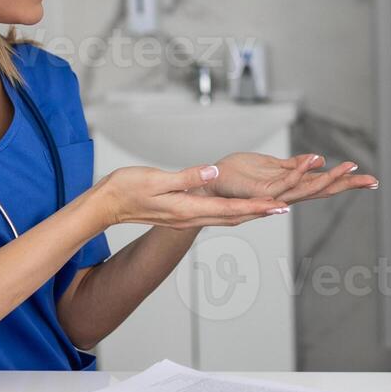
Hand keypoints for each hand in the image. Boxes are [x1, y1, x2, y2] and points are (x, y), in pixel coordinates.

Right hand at [97, 165, 288, 229]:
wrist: (106, 205)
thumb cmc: (126, 188)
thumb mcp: (156, 178)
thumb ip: (187, 176)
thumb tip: (213, 172)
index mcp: (186, 209)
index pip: (229, 208)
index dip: (255, 206)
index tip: (277, 205)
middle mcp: (189, 218)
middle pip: (232, 217)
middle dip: (259, 212)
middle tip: (284, 207)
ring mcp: (184, 219)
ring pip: (224, 218)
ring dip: (248, 213)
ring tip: (268, 208)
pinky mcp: (179, 215)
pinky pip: (213, 216)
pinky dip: (231, 212)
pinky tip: (237, 207)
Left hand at [204, 152, 378, 203]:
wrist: (212, 182)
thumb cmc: (239, 174)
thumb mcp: (272, 165)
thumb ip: (294, 164)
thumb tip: (318, 159)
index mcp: (292, 186)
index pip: (325, 184)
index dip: (347, 181)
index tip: (369, 179)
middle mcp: (288, 193)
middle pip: (324, 190)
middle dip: (348, 185)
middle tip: (372, 180)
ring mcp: (277, 194)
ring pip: (309, 188)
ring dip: (330, 177)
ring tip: (350, 166)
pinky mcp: (264, 191)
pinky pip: (286, 181)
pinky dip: (301, 170)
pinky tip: (315, 160)